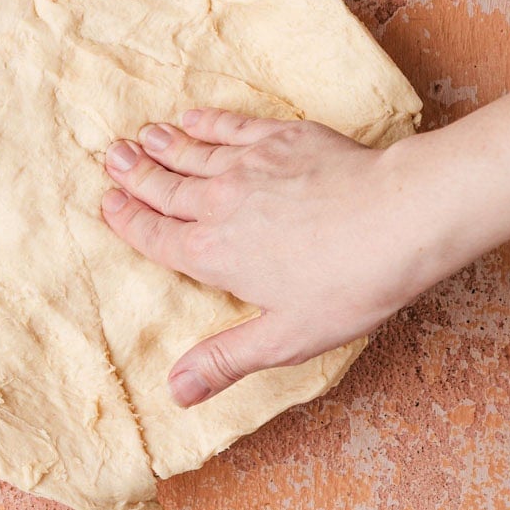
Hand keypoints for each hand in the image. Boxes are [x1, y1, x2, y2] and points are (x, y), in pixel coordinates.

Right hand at [101, 108, 432, 406]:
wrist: (401, 217)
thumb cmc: (348, 284)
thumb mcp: (285, 338)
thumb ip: (225, 359)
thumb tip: (175, 392)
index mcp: (213, 254)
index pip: (156, 236)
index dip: (128, 221)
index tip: (108, 203)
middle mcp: (220, 204)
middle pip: (165, 188)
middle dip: (135, 175)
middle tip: (111, 157)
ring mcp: (250, 165)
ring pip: (192, 153)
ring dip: (163, 146)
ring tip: (141, 137)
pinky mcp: (281, 138)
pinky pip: (232, 127)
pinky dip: (208, 123)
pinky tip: (194, 118)